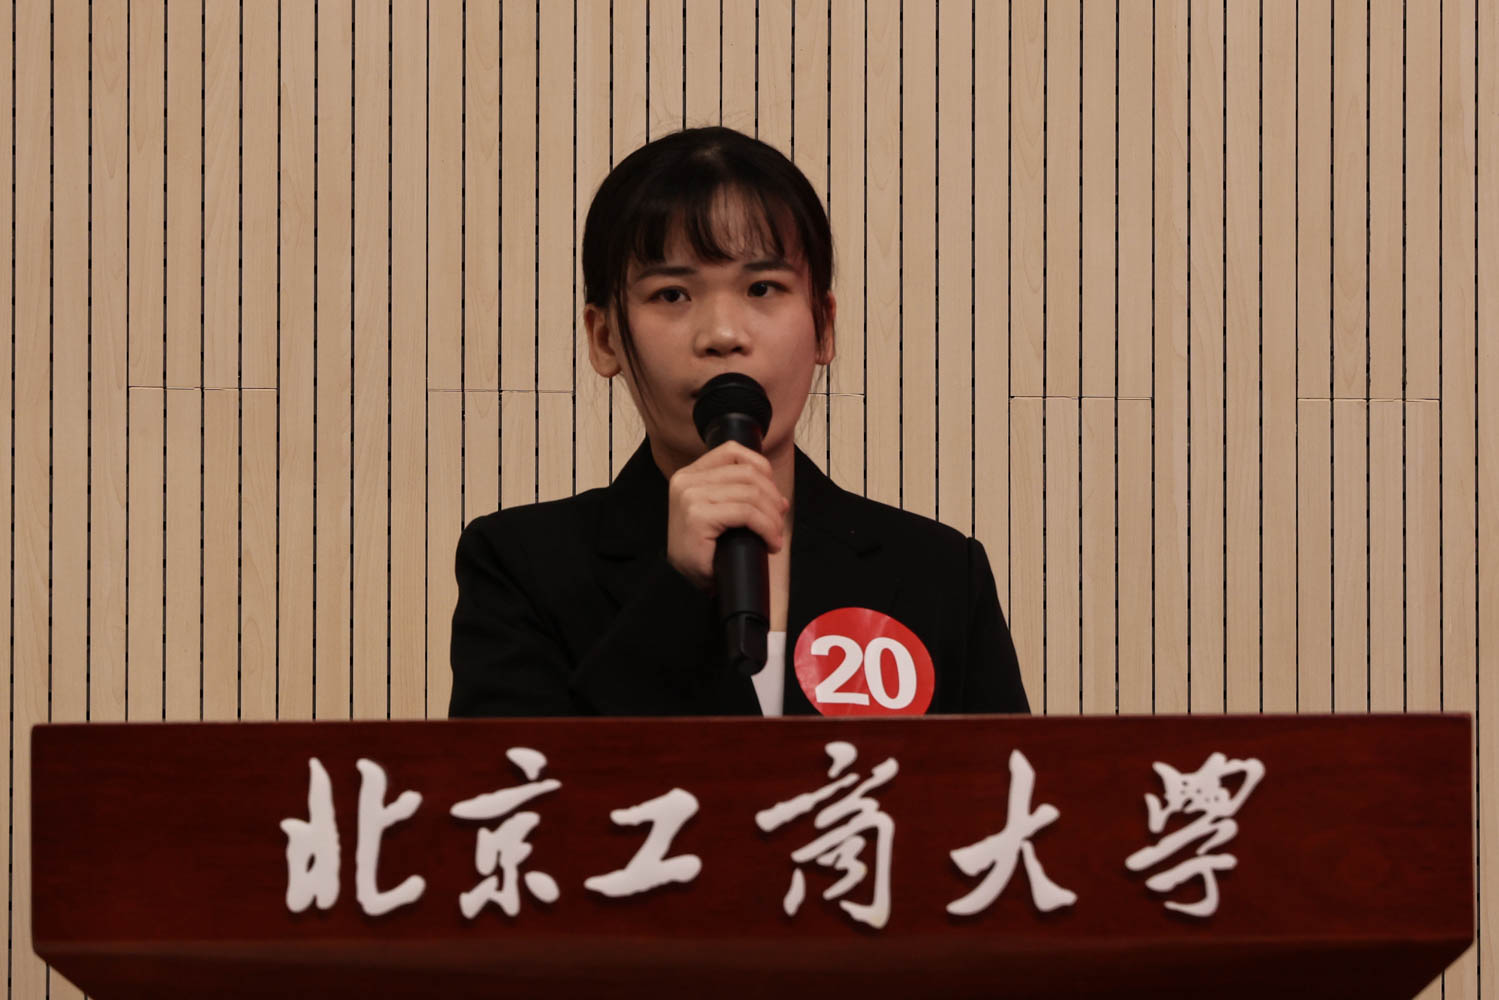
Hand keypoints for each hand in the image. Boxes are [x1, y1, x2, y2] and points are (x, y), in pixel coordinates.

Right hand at [665, 441, 789, 590]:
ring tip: (775, 535)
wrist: (684, 581)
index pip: (732, 451)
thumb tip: (779, 498)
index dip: (761, 468)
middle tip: (778, 521)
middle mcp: (686, 481)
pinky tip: (770, 543)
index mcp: (689, 474)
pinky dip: (766, 527)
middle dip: (772, 497)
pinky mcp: (698, 515)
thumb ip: (738, 494)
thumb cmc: (704, 550)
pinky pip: (746, 513)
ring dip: (772, 516)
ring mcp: (691, 496)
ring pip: (751, 493)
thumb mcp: (718, 512)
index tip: (772, 495)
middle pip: (747, 473)